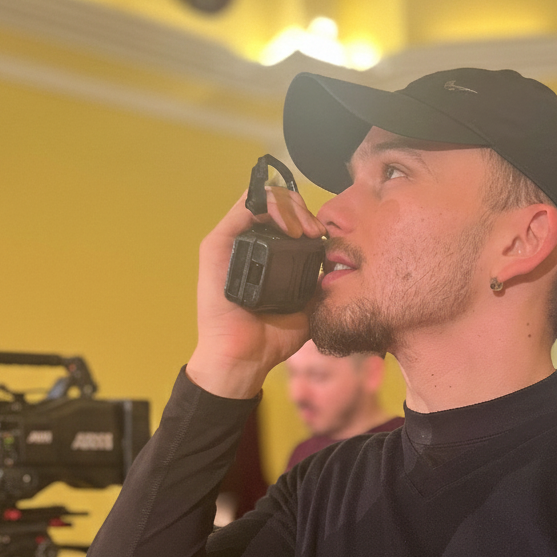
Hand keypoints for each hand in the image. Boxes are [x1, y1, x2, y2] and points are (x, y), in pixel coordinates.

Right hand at [186, 186, 326, 398]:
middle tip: (316, 232)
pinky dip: (269, 205)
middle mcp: (247, 244)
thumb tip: (339, 264)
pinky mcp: (217, 245)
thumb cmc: (271, 336)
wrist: (245, 358)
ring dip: (290, 206)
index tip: (323, 237)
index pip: (288, 217)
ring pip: (262, 199)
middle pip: (277, 204)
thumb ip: (319, 283)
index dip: (308, 218)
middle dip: (302, 210)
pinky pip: (243, 207)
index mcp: (266, 255)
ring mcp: (231, 242)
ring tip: (305, 229)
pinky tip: (289, 225)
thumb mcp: (307, 305)